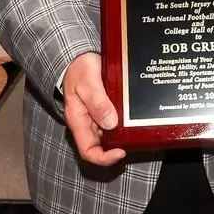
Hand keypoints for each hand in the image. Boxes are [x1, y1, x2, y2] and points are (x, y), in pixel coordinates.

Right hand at [62, 52, 125, 167]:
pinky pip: (113, 121)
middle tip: (133, 137)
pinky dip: (123, 122)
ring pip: (109, 135)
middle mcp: (87, 123)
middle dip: (117, 146)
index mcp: (78, 121)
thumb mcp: (88, 83)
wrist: (79, 56)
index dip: (104, 158)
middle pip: (101, 146)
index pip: (88, 151)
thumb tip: (111, 123)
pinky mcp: (103, 109)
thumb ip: (98, 103)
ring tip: (135, 126)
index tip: (121, 151)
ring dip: (121, 134)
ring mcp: (95, 117)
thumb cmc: (79, 68)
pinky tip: (132, 116)